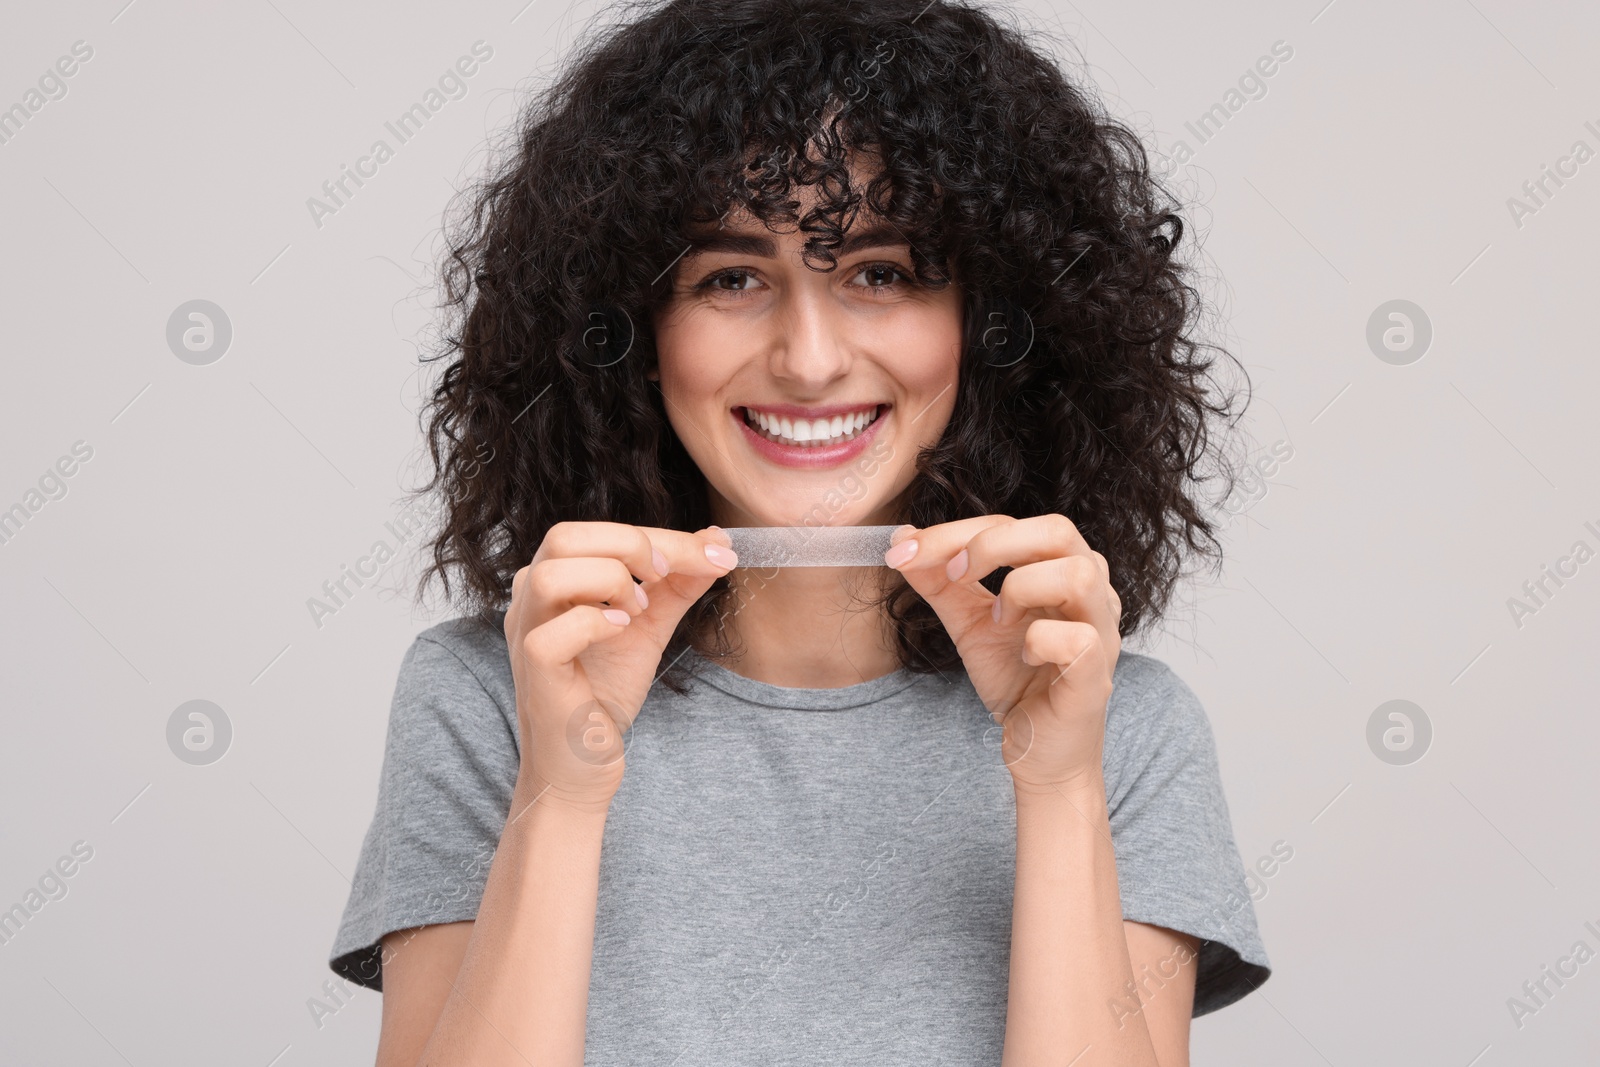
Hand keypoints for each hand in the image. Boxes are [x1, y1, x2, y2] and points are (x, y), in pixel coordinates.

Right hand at [505, 522, 737, 812]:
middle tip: (664, 576)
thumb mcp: (648, 627)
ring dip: (607, 582)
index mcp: (554, 582)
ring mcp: (526, 635)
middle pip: (564, 537)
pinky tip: (620, 632)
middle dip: (629, 545)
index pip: (597, 534)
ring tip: (635, 611)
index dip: (661, 535)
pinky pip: (550, 634)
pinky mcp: (534, 673)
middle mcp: (530, 601)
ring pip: (548, 574)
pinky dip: (593, 623)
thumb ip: (677, 585)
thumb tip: (717, 541)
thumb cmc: (603, 694)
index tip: (715, 550)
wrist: (583, 763)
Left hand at [885, 515, 1121, 794]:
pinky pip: (1079, 639)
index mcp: (1061, 568)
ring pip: (1079, 574)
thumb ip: (940, 582)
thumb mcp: (968, 622)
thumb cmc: (1016, 680)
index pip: (1014, 524)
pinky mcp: (1097, 675)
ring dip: (1022, 588)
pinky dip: (1040, 640)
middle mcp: (1091, 591)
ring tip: (998, 620)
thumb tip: (901, 539)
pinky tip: (1024, 657)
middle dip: (993, 543)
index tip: (905, 550)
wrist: (1038, 751)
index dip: (955, 531)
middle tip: (954, 573)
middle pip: (1058, 530)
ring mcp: (1101, 631)